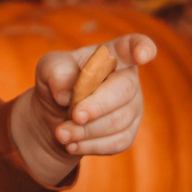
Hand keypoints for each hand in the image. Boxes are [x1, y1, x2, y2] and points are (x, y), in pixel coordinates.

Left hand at [14, 34, 154, 179]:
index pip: (131, 46)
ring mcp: (132, 107)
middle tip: (74, 115)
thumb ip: (56, 72)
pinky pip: (117, 142)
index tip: (143, 54)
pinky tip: (72, 144)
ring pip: (118, 121)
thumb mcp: (48, 70)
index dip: (141, 47)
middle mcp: (128, 79)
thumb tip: (66, 93)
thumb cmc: (57, 85)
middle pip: (124, 90)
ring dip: (86, 130)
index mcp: (112, 54)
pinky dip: (91, 146)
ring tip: (61, 133)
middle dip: (97, 105)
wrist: (55, 119)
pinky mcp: (128, 132)